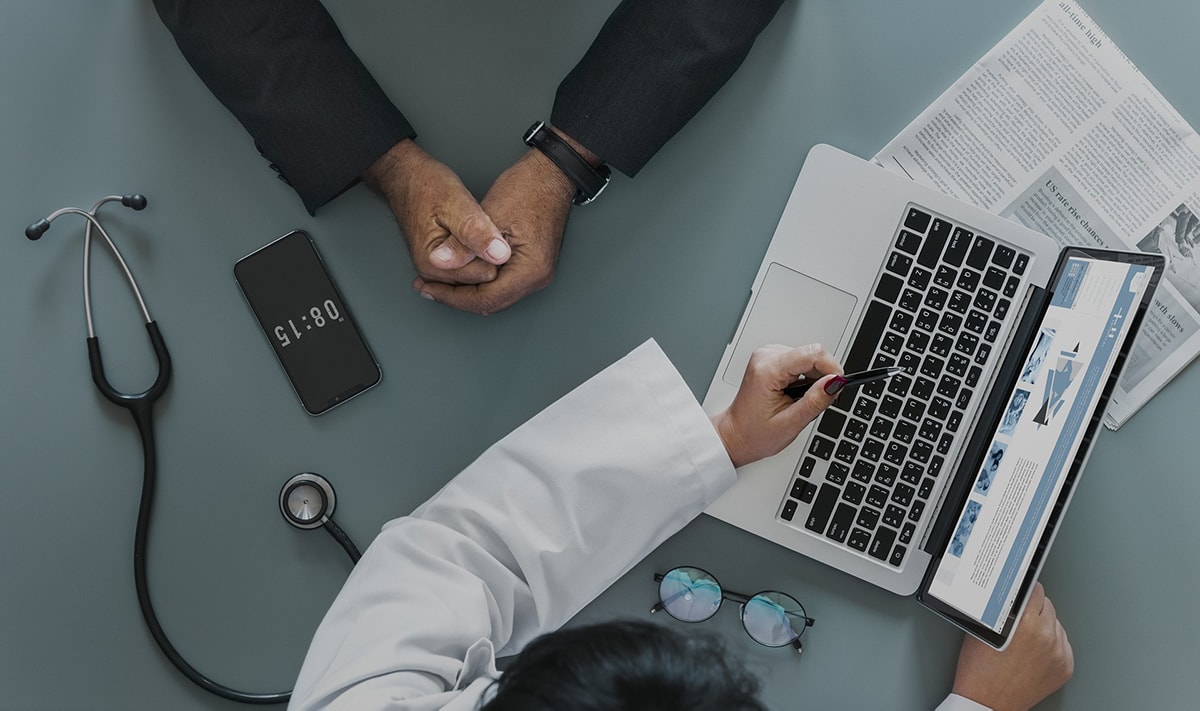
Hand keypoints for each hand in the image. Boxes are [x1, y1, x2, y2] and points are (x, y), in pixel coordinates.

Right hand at [364, 139, 510, 285]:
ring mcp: (437, 273)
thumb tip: (500, 255)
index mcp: (436, 265)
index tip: (487, 228)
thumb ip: (476, 231)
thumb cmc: (426, 187)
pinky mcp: (442, 267)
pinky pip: (472, 270)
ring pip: (479, 275)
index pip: (487, 274)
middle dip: (489, 255)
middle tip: (479, 227)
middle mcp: (434, 276)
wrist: (406, 179)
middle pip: (483, 279)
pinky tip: (470, 238)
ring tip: (473, 231)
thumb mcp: (456, 202)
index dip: (495, 251)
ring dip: (482, 254)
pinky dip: (476, 256)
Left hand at [413, 146, 573, 313]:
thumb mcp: (488, 215)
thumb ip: (463, 245)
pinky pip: (503, 284)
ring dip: (467, 291)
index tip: (428, 288)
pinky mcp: (533, 265)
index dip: (452, 297)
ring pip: (496, 296)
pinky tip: (462, 270)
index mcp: (530, 270)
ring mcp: (538, 273)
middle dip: (457, 297)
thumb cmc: (527, 188)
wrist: (551, 174)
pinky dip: (480, 281)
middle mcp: (538, 278)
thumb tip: (439, 263)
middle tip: (427, 286)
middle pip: (491, 303)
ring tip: (439, 280)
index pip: (485, 300)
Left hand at [710, 344, 843, 467]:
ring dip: (813, 379)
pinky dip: (805, 378)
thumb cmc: (754, 433)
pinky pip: (801, 361)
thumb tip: (835, 382)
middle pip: (812, 354)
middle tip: (816, 402)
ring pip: (809, 357)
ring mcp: (768, 356)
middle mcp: (766, 357)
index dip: (832, 369)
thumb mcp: (791, 424)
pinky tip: (795, 394)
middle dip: (822, 378)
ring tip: (800, 401)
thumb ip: (815, 401)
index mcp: (767, 370)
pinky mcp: (773, 359)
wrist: (736, 435)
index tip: (838, 387)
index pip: (812, 353)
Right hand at [951, 582, 1073, 710]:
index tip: (1022, 589)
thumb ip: (999, 607)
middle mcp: (1045, 636)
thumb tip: (1011, 591)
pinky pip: (1062, 643)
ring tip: (1024, 636)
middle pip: (1047, 604)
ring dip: (1043, 624)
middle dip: (1032, 607)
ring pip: (1056, 623)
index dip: (1025, 588)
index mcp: (1025, 623)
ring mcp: (1058, 653)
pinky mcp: (1065, 667)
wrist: (988, 702)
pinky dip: (1051, 643)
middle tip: (1018, 617)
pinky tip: (1034, 649)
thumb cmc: (979, 669)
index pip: (1035, 589)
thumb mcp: (983, 629)